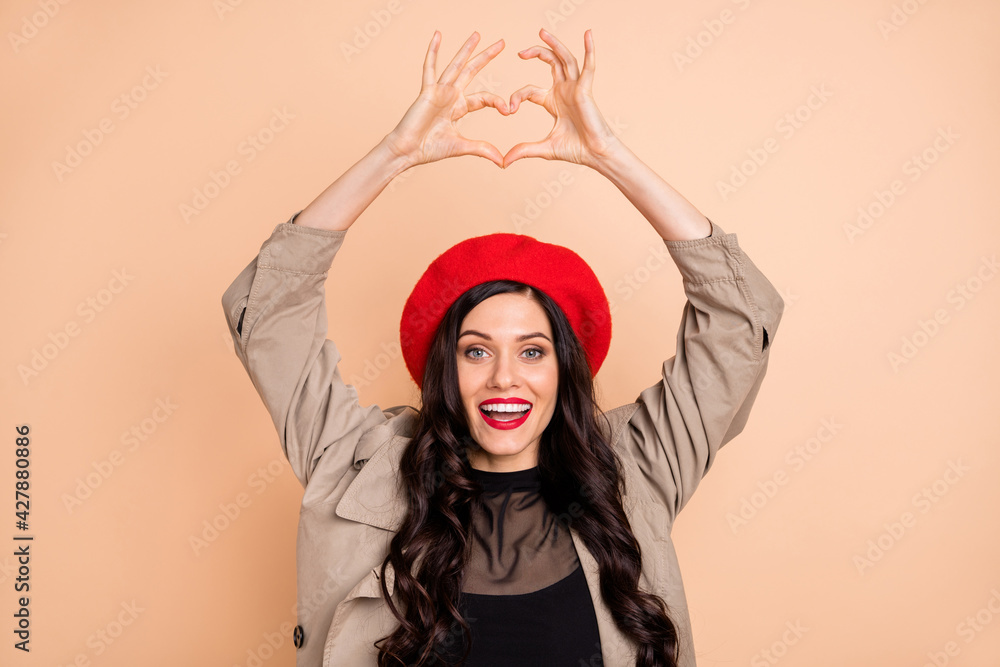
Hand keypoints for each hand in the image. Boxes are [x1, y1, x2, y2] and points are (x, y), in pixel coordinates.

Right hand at [385, 31, 510, 168]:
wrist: (408, 151)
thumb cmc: (429, 149)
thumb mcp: (461, 147)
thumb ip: (482, 150)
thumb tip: (503, 162)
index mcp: (459, 107)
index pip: (483, 98)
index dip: (497, 102)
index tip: (509, 110)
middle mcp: (450, 95)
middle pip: (472, 71)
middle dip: (487, 57)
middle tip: (502, 43)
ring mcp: (439, 91)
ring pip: (456, 65)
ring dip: (467, 49)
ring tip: (477, 34)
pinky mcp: (427, 91)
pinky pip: (430, 68)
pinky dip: (433, 51)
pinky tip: (438, 35)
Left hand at [503, 29, 620, 169]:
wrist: (594, 155)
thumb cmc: (576, 150)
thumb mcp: (544, 148)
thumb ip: (523, 151)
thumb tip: (504, 162)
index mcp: (553, 101)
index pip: (530, 90)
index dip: (517, 96)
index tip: (509, 109)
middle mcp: (564, 90)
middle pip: (550, 63)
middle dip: (536, 53)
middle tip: (520, 51)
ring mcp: (575, 88)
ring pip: (565, 59)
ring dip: (555, 45)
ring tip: (542, 32)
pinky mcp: (586, 89)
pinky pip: (588, 66)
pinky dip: (589, 50)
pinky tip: (588, 34)